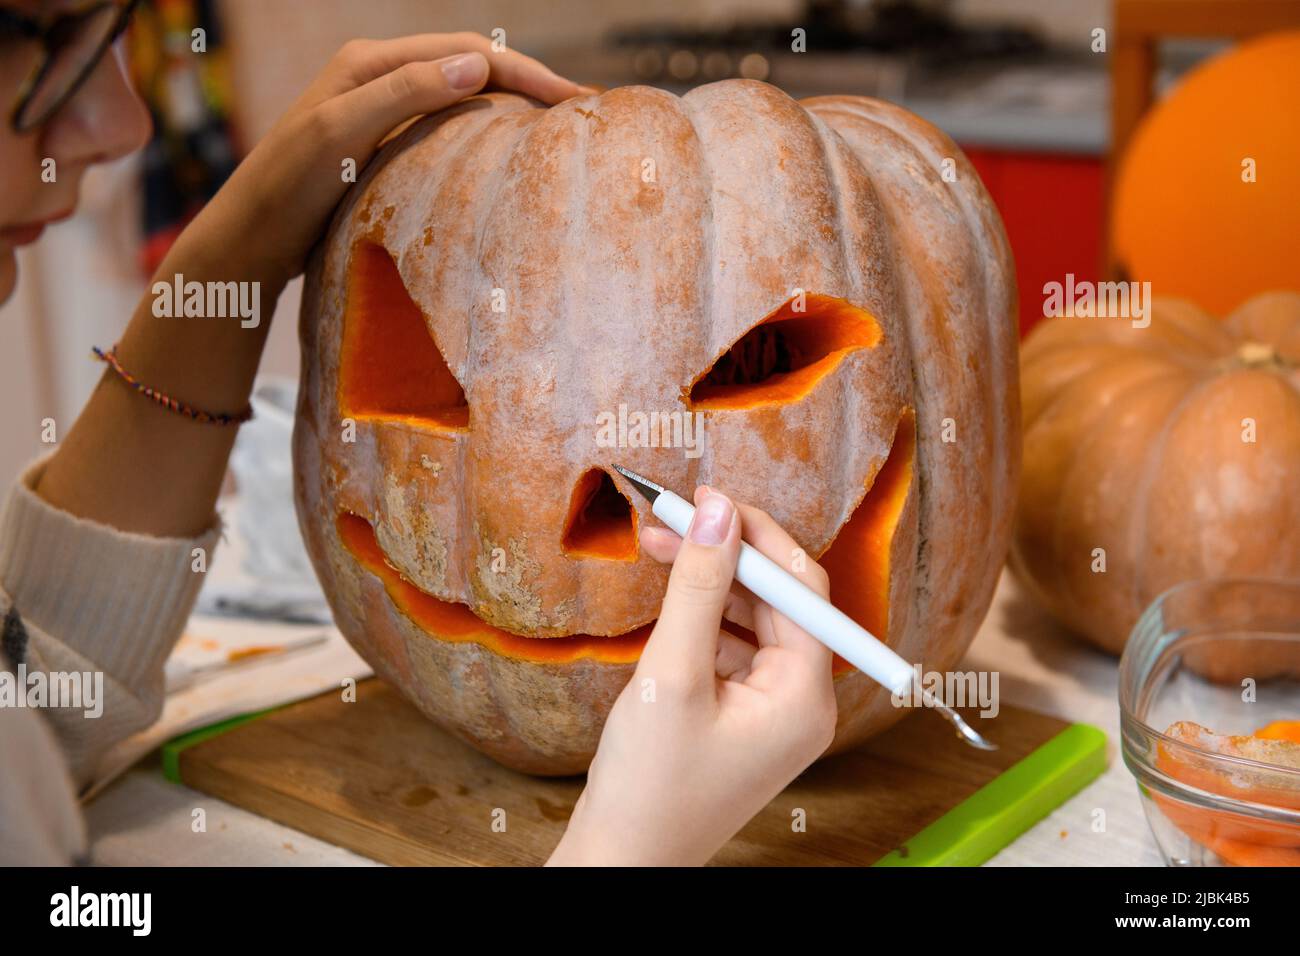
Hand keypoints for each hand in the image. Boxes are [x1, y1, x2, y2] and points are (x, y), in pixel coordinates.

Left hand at [179, 32, 589, 287]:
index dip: (527, 72)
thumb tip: (478, 66)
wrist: (247, 236)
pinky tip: (502, 152)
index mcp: (372, 62)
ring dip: (509, 102)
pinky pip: (444, 124)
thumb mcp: (341, 133)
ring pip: (461, 93)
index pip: (470, 53)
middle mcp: (379, 76)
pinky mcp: (380, 142)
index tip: (575, 99)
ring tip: (555, 126)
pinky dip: (483, 128)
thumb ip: (404, 94)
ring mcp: (380, 109)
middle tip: (580, 110)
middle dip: (529, 81)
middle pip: (471, 65)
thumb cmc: (286, 187)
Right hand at [547, 488, 837, 865]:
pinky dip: (704, 618)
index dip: (756, 534)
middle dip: (726, 555)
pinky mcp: (746, 716)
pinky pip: (735, 647)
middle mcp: (803, 702)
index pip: (801, 587)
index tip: (707, 497)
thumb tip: (719, 512)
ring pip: (753, 618)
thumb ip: (699, 588)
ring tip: (660, 548)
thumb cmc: (648, 784)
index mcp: (805, 696)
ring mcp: (775, 711)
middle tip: (670, 518)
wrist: (622, 860)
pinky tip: (670, 602)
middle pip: (779, 599)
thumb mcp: (672, 674)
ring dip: (712, 582)